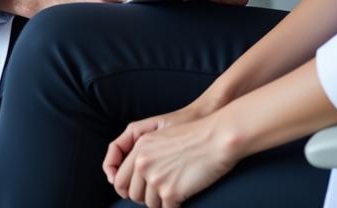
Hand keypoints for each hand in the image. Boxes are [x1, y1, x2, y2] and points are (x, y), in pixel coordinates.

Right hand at [0, 0, 173, 16]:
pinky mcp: (103, 30)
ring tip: (174, 12)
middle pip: (144, 2)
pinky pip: (127, 27)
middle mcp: (108, 0)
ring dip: (154, 14)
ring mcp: (105, 17)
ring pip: (137, 18)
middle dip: (163, 1)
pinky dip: (141, 23)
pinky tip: (155, 26)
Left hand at [110, 114, 240, 207]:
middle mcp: (143, 163)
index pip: (119, 180)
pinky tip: (184, 197)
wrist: (217, 138)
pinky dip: (175, 207)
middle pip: (133, 195)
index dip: (127, 190)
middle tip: (163, 191)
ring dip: (162, 202)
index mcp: (140, 147)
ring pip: (150, 205)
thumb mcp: (162, 137)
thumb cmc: (195, 136)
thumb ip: (145, 154)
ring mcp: (155, 178)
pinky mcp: (170, 192)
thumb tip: (138, 178)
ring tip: (177, 190)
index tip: (137, 194)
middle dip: (147, 197)